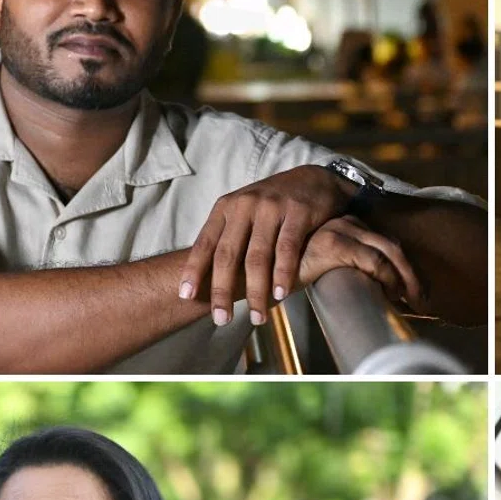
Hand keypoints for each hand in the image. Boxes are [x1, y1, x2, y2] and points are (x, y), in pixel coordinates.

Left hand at [179, 166, 354, 324]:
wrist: (313, 180)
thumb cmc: (273, 205)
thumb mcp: (244, 213)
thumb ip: (227, 237)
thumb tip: (202, 276)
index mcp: (226, 208)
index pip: (205, 243)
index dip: (194, 270)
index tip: (186, 296)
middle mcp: (245, 205)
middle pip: (228, 254)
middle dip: (223, 290)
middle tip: (221, 319)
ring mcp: (272, 207)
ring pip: (258, 256)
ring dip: (256, 291)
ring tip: (256, 317)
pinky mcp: (298, 211)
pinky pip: (287, 248)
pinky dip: (282, 274)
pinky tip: (280, 294)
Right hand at [297, 216, 424, 309]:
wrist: (257, 268)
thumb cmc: (289, 270)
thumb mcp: (322, 264)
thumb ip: (344, 266)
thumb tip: (375, 289)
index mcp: (347, 225)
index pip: (386, 244)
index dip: (404, 269)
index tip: (412, 293)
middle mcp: (346, 223)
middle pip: (392, 246)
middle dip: (411, 275)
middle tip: (421, 301)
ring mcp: (340, 230)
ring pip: (388, 252)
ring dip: (403, 279)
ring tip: (407, 302)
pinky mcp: (333, 244)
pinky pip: (372, 261)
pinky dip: (386, 279)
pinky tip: (388, 296)